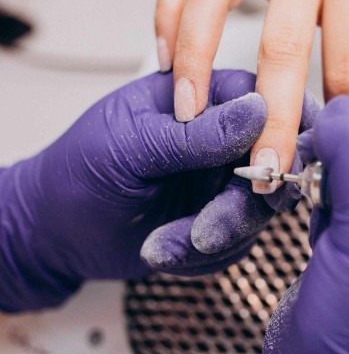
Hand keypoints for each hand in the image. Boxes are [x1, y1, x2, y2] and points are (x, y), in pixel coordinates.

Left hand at [0, 70, 318, 312]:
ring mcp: (223, 182)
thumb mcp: (131, 146)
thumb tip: (259, 109)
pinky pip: (239, 244)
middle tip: (206, 230)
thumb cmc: (79, 173)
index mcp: (201, 98)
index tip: (276, 170)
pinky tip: (162, 248)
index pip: (268, 101)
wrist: (57, 232)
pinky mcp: (220, 220)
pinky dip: (200, 256)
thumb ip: (197, 134)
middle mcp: (222, 139)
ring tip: (165, 243)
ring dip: (217, 236)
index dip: (286, 134)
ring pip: (260, 212)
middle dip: (241, 205)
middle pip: (275, 164)